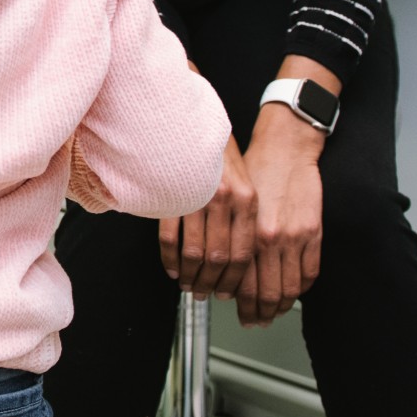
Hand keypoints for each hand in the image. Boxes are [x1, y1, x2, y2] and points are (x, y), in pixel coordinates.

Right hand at [159, 136, 255, 298]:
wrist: (193, 123)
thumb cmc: (217, 156)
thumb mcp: (243, 183)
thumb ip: (243, 218)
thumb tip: (238, 261)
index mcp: (247, 201)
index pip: (243, 254)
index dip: (235, 280)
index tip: (228, 293)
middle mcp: (225, 200)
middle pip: (219, 258)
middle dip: (211, 283)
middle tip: (204, 293)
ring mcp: (196, 197)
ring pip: (194, 253)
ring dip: (190, 276)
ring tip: (187, 285)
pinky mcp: (171, 195)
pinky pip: (170, 238)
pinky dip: (169, 259)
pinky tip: (172, 268)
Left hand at [238, 58, 332, 325]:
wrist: (285, 148)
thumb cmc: (255, 171)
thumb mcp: (231, 203)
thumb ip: (229, 235)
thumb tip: (222, 269)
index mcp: (245, 232)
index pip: (242, 284)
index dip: (240, 304)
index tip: (237, 312)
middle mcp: (269, 239)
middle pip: (266, 293)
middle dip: (259, 313)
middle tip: (254, 320)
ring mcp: (295, 238)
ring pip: (289, 289)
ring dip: (280, 307)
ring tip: (272, 313)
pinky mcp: (314, 233)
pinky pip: (310, 273)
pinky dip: (302, 289)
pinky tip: (294, 293)